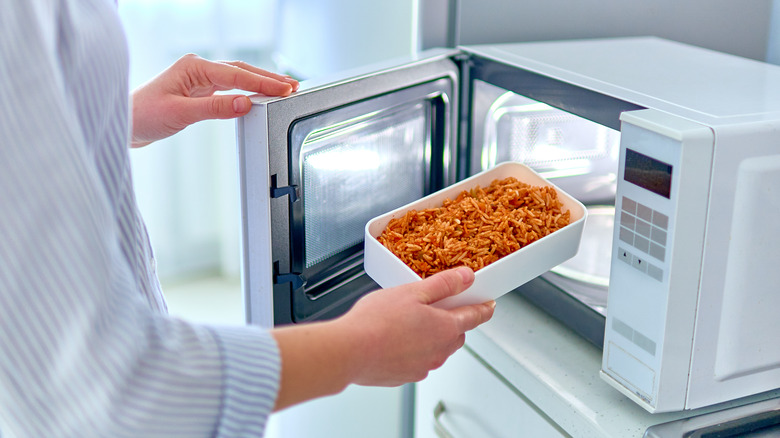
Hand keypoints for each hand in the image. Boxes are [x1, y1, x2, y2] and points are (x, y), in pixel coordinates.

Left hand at [130, 54, 298, 147]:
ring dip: (260, 83)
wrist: (124, 124)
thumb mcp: (180, 113)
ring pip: (237, 78)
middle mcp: (197, 69)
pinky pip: (229, 88)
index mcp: (193, 67)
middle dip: (268, 79)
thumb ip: (214, 108)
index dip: (262, 83)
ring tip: (283, 89)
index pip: (236, 74)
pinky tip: (259, 96)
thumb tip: (244, 103)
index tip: (283, 90)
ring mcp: (199, 80)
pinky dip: (247, 91)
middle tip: (292, 87)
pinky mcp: (199, 92)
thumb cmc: (143, 116)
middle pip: (241, 71)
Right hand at [271, 267, 494, 409]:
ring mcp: (422, 367)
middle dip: (452, 321)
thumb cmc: (376, 322)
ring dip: (430, 337)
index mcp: (445, 328)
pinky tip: (394, 340)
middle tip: (437, 308)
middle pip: (456, 334)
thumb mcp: (413, 292)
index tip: (489, 305)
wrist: (349, 352)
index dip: (483, 309)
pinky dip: (412, 350)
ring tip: (407, 322)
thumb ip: (443, 284)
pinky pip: (417, 361)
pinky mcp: (404, 376)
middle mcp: (439, 352)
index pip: (474, 317)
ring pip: (436, 349)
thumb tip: (466, 277)